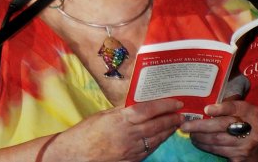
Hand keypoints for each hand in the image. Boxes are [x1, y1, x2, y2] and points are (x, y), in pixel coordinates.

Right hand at [50, 98, 183, 161]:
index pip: (149, 110)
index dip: (165, 105)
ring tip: (175, 124)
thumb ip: (123, 110)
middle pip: (157, 125)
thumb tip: (138, 103)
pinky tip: (161, 137)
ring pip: (156, 139)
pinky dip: (158, 142)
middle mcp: (129, 135)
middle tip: (182, 114)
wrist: (75, 155)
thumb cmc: (86, 132)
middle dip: (172, 119)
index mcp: (121, 120)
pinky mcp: (131, 161)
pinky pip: (149, 150)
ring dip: (168, 131)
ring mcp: (131, 150)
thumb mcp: (105, 115)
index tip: (177, 102)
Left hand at [179, 100, 257, 161]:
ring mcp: (246, 143)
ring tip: (189, 134)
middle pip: (222, 125)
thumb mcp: (242, 111)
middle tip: (185, 126)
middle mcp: (251, 127)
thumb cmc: (245, 124)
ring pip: (217, 140)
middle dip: (200, 125)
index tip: (206, 110)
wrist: (257, 149)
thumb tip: (204, 104)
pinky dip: (206, 147)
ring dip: (200, 137)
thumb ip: (228, 106)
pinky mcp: (240, 156)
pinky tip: (198, 143)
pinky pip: (218, 151)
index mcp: (251, 112)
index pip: (234, 108)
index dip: (220, 108)